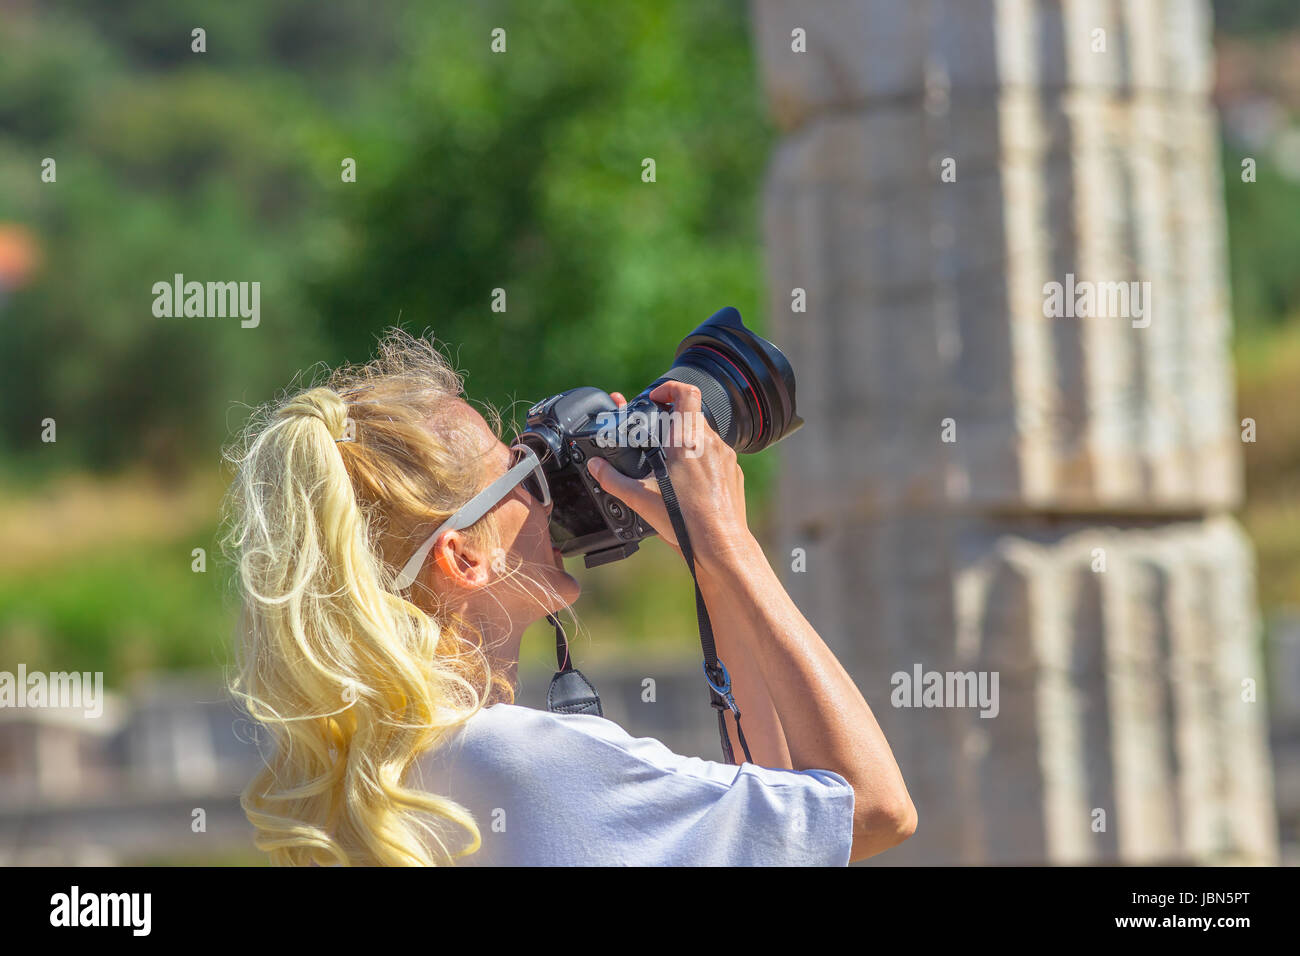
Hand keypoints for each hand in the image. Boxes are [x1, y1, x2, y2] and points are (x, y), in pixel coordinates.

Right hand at [585, 383, 754, 573]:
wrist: (720, 545)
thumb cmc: (686, 522)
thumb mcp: (640, 499)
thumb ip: (613, 479)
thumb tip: (596, 467)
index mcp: (686, 441)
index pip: (686, 393)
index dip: (669, 388)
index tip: (656, 397)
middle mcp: (710, 443)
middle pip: (691, 416)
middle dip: (671, 422)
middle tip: (654, 435)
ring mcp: (725, 458)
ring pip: (704, 437)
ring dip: (686, 443)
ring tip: (669, 464)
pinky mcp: (734, 474)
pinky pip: (716, 457)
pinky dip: (701, 462)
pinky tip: (688, 483)